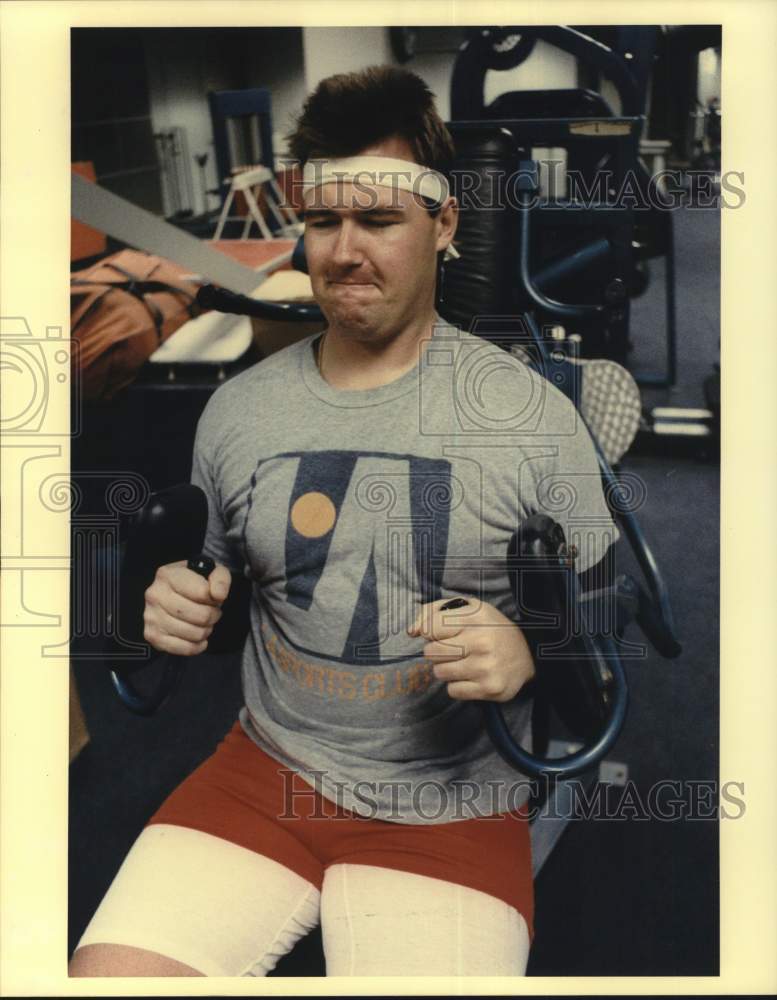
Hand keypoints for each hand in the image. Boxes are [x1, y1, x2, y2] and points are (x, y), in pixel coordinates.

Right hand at [143, 560, 231, 655]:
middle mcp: (155, 595)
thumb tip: (218, 595)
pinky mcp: (152, 636)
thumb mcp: (213, 571)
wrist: (174, 592)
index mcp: (168, 575)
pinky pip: (184, 649)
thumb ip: (220, 579)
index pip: (203, 593)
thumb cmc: (195, 582)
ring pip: (194, 634)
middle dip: (213, 616)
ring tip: (202, 622)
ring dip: (206, 630)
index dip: (215, 598)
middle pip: (201, 616)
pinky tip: (197, 638)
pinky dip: (197, 646)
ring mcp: (151, 617)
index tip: (213, 597)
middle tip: (211, 611)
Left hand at [407, 596, 535, 701]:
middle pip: (430, 652)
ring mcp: (485, 667)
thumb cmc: (491, 629)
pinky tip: (472, 676)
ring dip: (447, 668)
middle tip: (454, 649)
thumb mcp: (468, 609)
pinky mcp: (489, 688)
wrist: (528, 655)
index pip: (430, 627)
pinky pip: (452, 691)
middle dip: (437, 651)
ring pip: (439, 672)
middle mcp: (481, 641)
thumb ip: (434, 611)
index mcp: (476, 617)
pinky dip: (458, 685)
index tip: (442, 633)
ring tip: (464, 662)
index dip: (431, 632)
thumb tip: (412, 631)